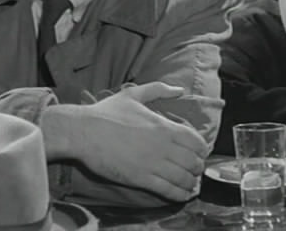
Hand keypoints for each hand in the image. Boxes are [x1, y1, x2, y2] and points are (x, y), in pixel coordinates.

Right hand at [73, 82, 208, 201]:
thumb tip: (179, 90)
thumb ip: (159, 90)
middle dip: (197, 167)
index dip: (201, 149)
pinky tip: (182, 194)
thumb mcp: (134, 94)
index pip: (197, 142)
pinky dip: (180, 194)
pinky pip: (168, 190)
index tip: (197, 153)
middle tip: (193, 169)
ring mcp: (153, 164)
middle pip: (194, 162)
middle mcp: (163, 146)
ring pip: (184, 179)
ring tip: (189, 183)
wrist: (83, 131)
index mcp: (164, 126)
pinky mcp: (141, 179)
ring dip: (191, 182)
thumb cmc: (107, 112)